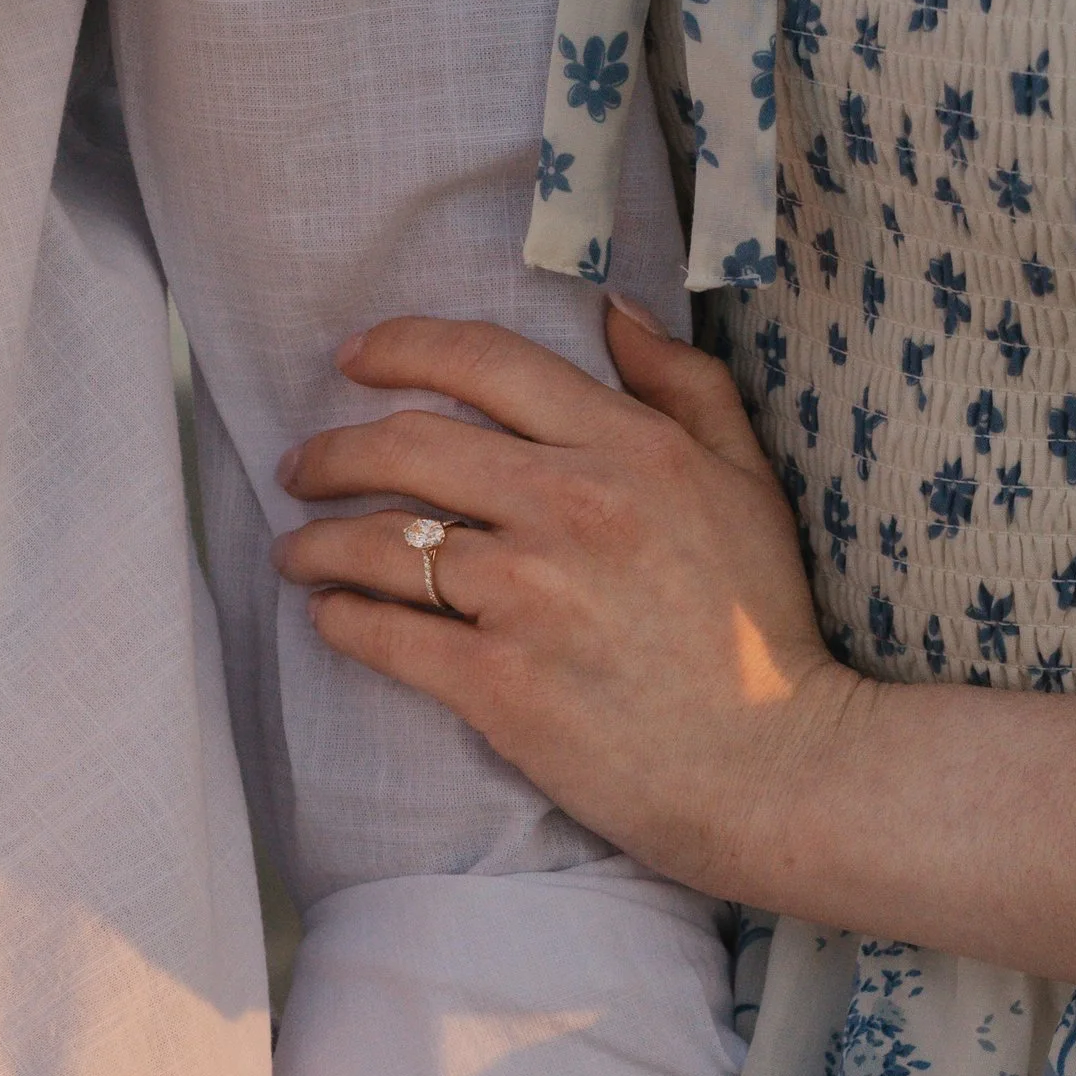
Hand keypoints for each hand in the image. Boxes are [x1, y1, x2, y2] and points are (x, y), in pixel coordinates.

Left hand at [272, 300, 859, 904]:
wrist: (776, 764)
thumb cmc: (765, 628)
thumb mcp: (749, 482)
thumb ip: (686, 387)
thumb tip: (614, 311)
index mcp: (626, 447)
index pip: (483, 362)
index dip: (399, 347)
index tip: (351, 358)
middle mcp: (567, 505)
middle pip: (406, 445)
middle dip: (332, 451)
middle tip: (302, 468)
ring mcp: (525, 595)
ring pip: (380, 541)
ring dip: (318, 541)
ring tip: (298, 550)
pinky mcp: (497, 683)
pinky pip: (383, 634)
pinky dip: (340, 619)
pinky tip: (327, 616)